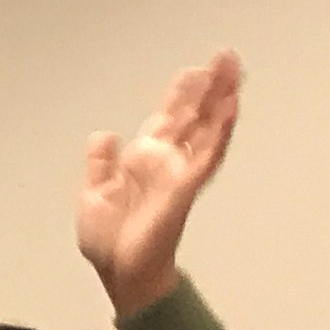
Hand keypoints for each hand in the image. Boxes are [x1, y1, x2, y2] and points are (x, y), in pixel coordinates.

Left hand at [78, 50, 243, 317]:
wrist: (119, 272)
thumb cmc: (110, 243)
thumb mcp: (94, 195)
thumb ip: (100, 164)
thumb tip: (105, 135)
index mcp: (143, 161)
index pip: (168, 119)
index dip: (180, 95)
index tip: (192, 71)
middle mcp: (166, 162)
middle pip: (194, 116)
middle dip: (209, 86)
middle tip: (226, 57)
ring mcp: (179, 173)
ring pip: (207, 128)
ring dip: (221, 99)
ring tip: (234, 71)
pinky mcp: (185, 187)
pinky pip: (208, 155)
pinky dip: (220, 131)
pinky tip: (230, 108)